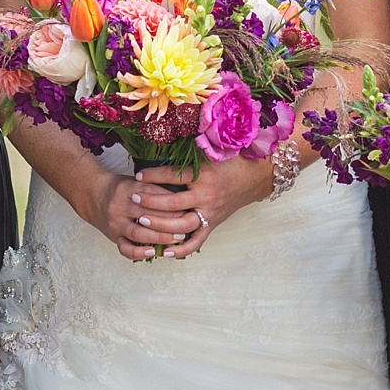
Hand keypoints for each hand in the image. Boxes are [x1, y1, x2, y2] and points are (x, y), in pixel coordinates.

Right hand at [80, 168, 202, 262]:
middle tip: (188, 223)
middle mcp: (120, 206)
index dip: (171, 201)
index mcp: (128, 188)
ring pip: (139, 233)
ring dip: (160, 237)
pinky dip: (139, 252)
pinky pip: (125, 248)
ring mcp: (116, 223)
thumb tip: (182, 195)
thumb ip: (154, 187)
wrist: (92, 195)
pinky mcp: (113, 236)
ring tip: (177, 238)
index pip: (153, 195)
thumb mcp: (135, 181)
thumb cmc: (120, 188)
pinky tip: (153, 252)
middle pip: (147, 214)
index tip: (187, 205)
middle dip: (170, 220)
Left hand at [129, 156, 275, 259]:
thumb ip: (196, 147)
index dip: (154, 175)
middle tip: (134, 198)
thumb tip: (172, 137)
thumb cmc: (234, 161)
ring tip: (141, 221)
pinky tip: (164, 252)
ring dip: (160, 225)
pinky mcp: (213, 224)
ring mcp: (210, 213)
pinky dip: (181, 249)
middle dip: (151, 201)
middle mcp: (207, 196)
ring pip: (181, 225)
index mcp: (206, 175)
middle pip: (173, 203)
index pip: (174, 176)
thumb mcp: (216, 150)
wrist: (256, 178)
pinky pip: (196, 242)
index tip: (139, 175)